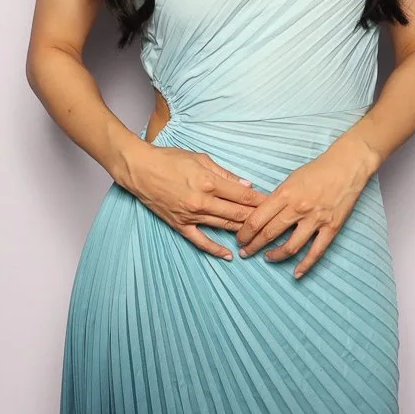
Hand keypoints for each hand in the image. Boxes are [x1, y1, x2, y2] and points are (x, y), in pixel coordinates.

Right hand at [116, 140, 267, 260]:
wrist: (139, 169)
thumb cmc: (169, 159)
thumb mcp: (200, 158)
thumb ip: (225, 174)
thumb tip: (246, 185)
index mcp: (209, 181)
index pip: (243, 195)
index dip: (261, 201)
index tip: (275, 204)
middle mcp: (202, 201)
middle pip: (237, 213)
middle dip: (258, 217)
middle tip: (274, 221)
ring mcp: (191, 215)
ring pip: (224, 226)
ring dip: (243, 231)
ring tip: (259, 236)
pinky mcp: (180, 225)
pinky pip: (201, 241)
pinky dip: (215, 249)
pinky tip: (229, 255)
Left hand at [235, 142, 373, 277]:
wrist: (346, 166)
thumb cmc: (317, 170)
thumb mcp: (291, 179)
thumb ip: (278, 198)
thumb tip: (262, 215)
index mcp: (285, 194)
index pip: (257, 219)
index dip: (245, 233)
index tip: (239, 239)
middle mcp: (298, 208)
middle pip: (269, 233)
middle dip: (253, 246)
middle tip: (245, 252)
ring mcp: (315, 219)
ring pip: (290, 246)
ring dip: (275, 255)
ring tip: (267, 258)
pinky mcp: (331, 227)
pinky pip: (316, 251)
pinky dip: (305, 265)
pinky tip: (295, 273)